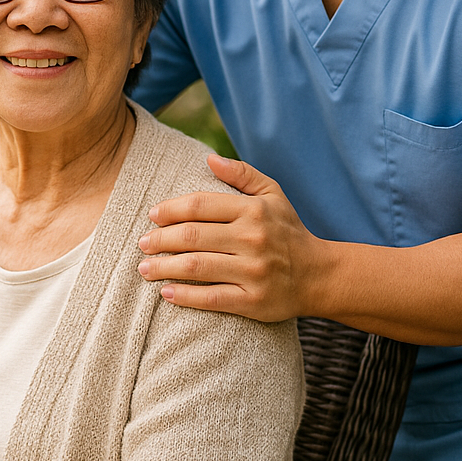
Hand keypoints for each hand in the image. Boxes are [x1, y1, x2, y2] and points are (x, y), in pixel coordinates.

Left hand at [136, 154, 318, 321]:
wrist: (319, 275)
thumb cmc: (287, 230)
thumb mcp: (273, 194)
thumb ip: (242, 174)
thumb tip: (209, 159)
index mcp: (253, 210)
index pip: (200, 206)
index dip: (171, 209)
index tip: (153, 215)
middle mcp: (252, 239)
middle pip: (192, 236)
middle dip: (160, 240)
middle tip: (142, 243)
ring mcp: (253, 272)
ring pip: (197, 267)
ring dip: (164, 268)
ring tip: (144, 268)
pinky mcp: (253, 301)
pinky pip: (212, 298)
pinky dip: (185, 296)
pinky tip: (166, 292)